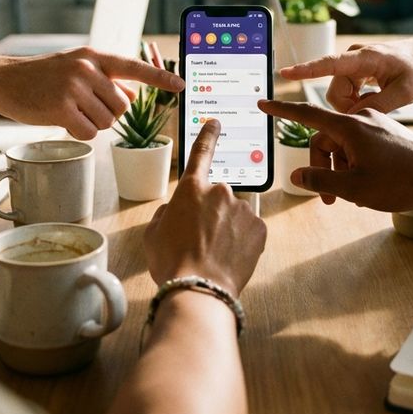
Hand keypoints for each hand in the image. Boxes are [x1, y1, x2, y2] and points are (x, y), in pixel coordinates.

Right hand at [0, 47, 184, 139]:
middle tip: (84, 106)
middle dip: (108, 113)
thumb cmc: (43, 76)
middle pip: (122, 106)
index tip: (182, 85)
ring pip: (107, 122)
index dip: (160, 78)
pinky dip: (79, 132)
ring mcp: (73, 88)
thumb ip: (106, 80)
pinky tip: (62, 120)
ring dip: (92, 123)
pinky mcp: (61, 108)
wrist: (4, 80)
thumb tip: (133, 97)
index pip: (134, 67)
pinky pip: (89, 133)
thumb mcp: (77, 68)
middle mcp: (86, 69)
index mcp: (94, 56)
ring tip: (70, 110)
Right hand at [144, 120, 265, 297]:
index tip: (216, 123)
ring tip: (214, 254)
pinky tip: (230, 257)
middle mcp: (220, 192)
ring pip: (235, 214)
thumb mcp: (153, 233)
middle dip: (212, 214)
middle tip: (200, 241)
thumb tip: (175, 210)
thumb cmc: (171, 262)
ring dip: (228, 228)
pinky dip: (242, 241)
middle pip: (218, 197)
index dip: (208, 135)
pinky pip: (250, 230)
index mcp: (192, 188)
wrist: (199, 290)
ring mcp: (243, 209)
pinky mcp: (260, 228)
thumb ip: (166, 212)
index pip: (201, 152)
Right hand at [258, 99, 412, 210]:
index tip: (264, 104)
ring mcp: (375, 125)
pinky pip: (359, 145)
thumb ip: (320, 181)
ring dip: (340, 169)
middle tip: (328, 198)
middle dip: (322, 167)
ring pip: (343, 145)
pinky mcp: (387, 133)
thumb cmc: (401, 182)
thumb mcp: (354, 188)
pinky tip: (368, 186)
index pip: (307, 114)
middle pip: (325, 139)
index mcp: (349, 126)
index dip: (282, 111)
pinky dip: (355, 164)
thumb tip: (297, 177)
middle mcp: (361, 119)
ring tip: (354, 195)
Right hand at [279, 37, 412, 113]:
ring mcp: (354, 64)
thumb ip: (379, 106)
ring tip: (378, 103)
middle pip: (335, 91)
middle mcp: (355, 57)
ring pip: (339, 94)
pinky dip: (357, 101)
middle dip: (349, 107)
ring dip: (354, 105)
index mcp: (365, 58)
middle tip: (373, 112)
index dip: (306, 70)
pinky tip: (375, 99)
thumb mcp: (406, 93)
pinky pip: (346, 92)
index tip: (285, 72)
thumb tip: (353, 118)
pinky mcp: (356, 71)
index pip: (330, 63)